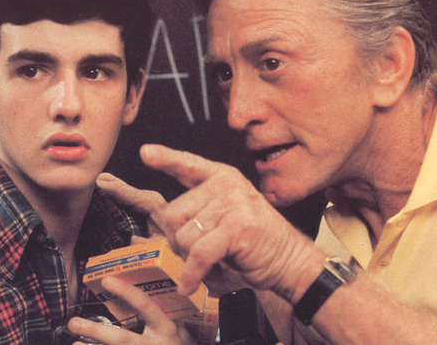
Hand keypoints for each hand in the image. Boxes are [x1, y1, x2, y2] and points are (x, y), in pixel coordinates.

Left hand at [66, 276, 195, 344]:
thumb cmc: (181, 342)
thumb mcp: (180, 320)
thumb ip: (164, 291)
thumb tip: (144, 248)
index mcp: (166, 327)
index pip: (145, 306)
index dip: (126, 292)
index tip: (107, 279)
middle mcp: (155, 344)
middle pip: (123, 339)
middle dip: (97, 331)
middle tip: (73, 322)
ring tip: (73, 344)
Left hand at [106, 144, 325, 302]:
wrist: (289, 261)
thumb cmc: (255, 242)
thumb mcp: (227, 216)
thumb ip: (199, 212)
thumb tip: (160, 226)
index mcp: (224, 178)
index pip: (189, 165)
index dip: (165, 159)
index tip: (146, 152)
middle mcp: (227, 185)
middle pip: (175, 213)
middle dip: (179, 240)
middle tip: (198, 252)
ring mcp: (233, 204)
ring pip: (184, 236)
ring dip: (189, 259)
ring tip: (209, 263)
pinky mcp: (236, 227)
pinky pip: (199, 254)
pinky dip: (192, 274)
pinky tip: (191, 285)